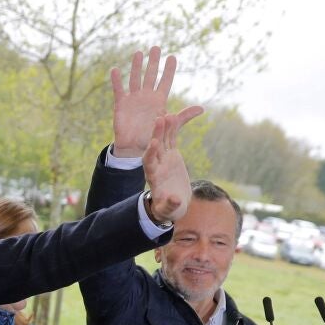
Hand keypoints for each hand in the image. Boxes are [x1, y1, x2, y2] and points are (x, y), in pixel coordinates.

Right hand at [111, 47, 177, 157]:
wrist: (135, 148)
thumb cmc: (152, 137)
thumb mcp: (170, 125)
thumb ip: (183, 116)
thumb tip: (202, 108)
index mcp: (159, 100)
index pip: (165, 81)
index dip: (169, 69)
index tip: (172, 57)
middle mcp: (146, 96)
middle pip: (150, 75)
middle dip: (153, 61)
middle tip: (156, 47)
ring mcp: (133, 99)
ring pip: (135, 78)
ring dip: (136, 66)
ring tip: (138, 53)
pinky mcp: (121, 104)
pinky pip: (118, 90)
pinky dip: (116, 80)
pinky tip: (115, 70)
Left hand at [142, 107, 201, 223]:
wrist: (172, 204)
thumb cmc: (169, 209)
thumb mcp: (168, 209)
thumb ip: (170, 205)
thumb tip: (175, 200)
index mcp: (153, 177)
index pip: (149, 162)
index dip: (151, 152)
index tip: (154, 143)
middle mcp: (156, 165)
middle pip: (154, 148)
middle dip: (156, 134)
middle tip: (158, 120)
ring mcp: (163, 159)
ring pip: (163, 141)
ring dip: (164, 128)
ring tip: (167, 114)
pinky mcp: (171, 156)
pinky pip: (171, 140)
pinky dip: (172, 130)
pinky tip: (174, 116)